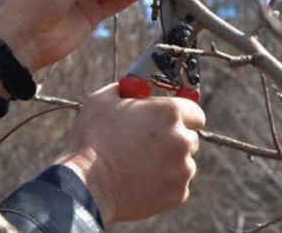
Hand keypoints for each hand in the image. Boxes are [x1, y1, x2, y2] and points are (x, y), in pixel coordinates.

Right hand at [54, 83, 205, 223]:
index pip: (195, 112)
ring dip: (169, 163)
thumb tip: (131, 88)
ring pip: (184, 163)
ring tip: (139, 166)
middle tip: (149, 145)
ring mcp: (182, 169)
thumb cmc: (92, 139)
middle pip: (190, 138)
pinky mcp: (177, 194)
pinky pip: (177, 186)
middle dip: (173, 140)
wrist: (86, 185)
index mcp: (169, 112)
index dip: (182, 117)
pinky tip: (140, 181)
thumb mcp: (102, 100)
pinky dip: (163, 185)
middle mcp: (182, 139)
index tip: (171, 122)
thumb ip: (125, 90)